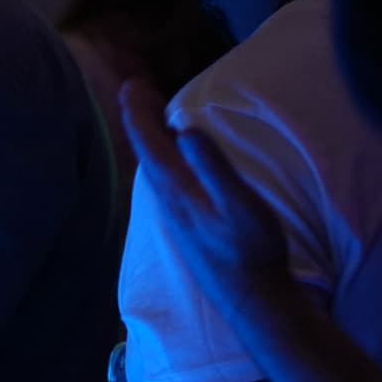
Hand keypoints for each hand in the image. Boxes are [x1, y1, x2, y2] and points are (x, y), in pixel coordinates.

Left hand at [121, 80, 292, 305]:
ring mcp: (174, 214)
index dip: (138, 113)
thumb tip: (187, 131)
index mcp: (177, 190)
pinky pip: (163, 180)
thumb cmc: (251, 249)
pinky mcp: (184, 223)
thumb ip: (214, 167)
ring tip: (146, 113)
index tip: (130, 85)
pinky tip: (166, 158)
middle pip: (145, 152)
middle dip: (138, 119)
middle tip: (133, 88)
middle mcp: (168, 201)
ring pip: (152, 167)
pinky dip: (159, 158)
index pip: (148, 143)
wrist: (249, 296)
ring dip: (147, 137)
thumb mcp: (240, 204)